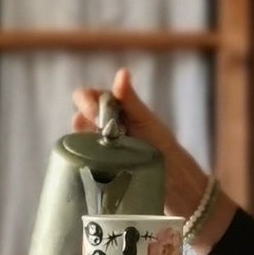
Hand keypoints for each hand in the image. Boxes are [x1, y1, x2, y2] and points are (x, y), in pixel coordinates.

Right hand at [69, 67, 204, 214]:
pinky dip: (84, 157)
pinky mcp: (99, 167)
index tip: (95, 110)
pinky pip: (83, 158)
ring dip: (84, 139)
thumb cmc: (162, 147)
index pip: (89, 97)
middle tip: (102, 128)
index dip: (88, 101)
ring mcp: (99, 147)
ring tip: (100, 144)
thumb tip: (122, 73)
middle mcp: (103, 126)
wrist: (174, 182)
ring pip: (79, 137)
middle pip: (81, 115)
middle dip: (86, 118)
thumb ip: (130, 100)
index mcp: (114, 109)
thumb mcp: (146, 121)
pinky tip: (93, 159)